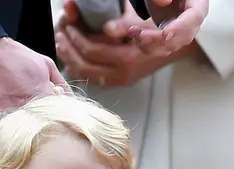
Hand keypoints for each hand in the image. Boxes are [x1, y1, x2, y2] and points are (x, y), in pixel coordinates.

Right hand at [0, 37, 67, 132]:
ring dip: (24, 136)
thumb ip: (62, 84)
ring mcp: (4, 118)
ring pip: (21, 139)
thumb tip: (71, 101)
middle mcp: (23, 110)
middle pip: (41, 133)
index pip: (59, 121)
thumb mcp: (45, 64)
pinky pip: (1, 138)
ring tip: (24, 125)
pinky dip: (6, 136)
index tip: (56, 121)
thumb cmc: (13, 57)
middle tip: (40, 124)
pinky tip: (9, 127)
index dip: (59, 122)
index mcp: (41, 97)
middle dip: (43, 131)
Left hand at [57, 0, 191, 85]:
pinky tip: (71, 56)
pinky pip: (92, 79)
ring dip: (70, 58)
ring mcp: (121, 79)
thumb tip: (102, 25)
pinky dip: (78, 67)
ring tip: (62, 43)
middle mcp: (124, 72)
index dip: (77, 35)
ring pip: (86, 74)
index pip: (93, 50)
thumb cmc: (154, 27)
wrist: (173, 45)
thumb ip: (121, 23)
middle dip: (69, 46)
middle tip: (61, 31)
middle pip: (85, 64)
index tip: (69, 22)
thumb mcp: (138, 21)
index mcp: (129, 57)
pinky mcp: (120, 82)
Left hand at [103, 0, 207, 55]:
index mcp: (198, 3)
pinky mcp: (170, 36)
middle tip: (141, 35)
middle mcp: (192, 20)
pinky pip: (161, 46)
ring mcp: (182, 30)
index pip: (195, 17)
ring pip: (171, 46)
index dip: (181, 27)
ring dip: (151, 44)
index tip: (165, 33)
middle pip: (183, 36)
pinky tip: (134, 35)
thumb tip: (164, 3)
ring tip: (133, 33)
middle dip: (160, 39)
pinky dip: (147, 44)